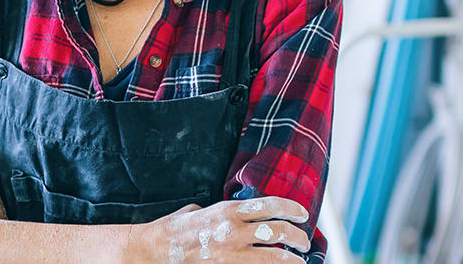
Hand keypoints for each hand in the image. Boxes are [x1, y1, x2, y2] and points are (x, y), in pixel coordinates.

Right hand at [142, 196, 312, 262]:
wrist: (158, 249)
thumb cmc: (175, 229)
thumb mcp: (200, 210)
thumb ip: (221, 212)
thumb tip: (236, 215)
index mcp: (228, 210)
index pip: (271, 205)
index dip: (292, 208)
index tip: (302, 214)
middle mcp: (234, 229)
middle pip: (279, 231)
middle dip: (298, 237)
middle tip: (304, 241)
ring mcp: (233, 252)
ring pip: (275, 255)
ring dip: (292, 258)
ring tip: (299, 259)